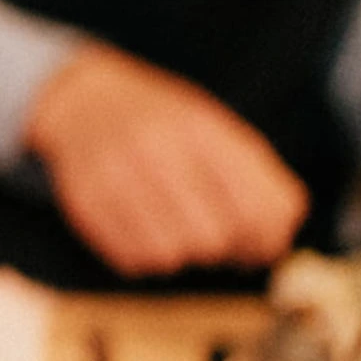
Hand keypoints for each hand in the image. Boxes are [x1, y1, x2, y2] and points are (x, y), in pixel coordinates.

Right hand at [25, 44, 308, 278]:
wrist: (84, 101)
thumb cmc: (164, 123)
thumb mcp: (215, 130)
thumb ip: (254, 178)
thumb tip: (277, 238)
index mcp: (201, 130)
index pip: (254, 207)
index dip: (265, 240)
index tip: (261, 246)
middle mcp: (158, 151)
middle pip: (213, 238)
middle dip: (223, 250)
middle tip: (219, 242)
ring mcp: (117, 178)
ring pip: (171, 254)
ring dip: (183, 255)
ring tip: (179, 234)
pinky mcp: (85, 204)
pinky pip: (131, 259)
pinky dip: (147, 257)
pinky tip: (147, 233)